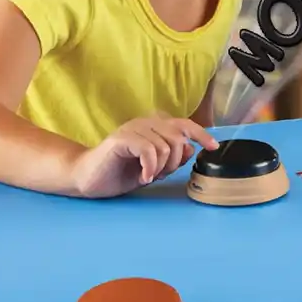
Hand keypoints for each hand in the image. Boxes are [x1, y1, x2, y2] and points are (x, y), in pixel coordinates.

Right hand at [70, 113, 218, 198]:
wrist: (87, 178)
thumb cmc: (120, 173)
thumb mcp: (153, 169)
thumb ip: (172, 159)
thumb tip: (192, 150)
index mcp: (155, 127)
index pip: (184, 125)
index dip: (201, 134)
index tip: (213, 146)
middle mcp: (146, 123)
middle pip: (178, 139)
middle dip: (175, 162)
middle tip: (159, 175)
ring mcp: (133, 128)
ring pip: (166, 146)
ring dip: (160, 168)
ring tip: (148, 177)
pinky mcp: (122, 139)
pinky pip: (149, 151)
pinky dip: (150, 168)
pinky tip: (143, 178)